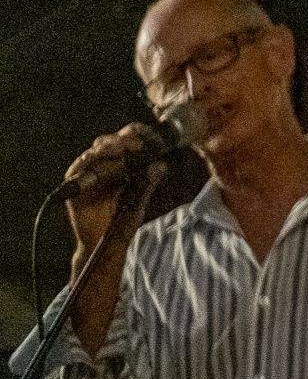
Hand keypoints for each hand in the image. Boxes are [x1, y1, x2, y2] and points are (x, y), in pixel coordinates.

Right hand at [62, 125, 169, 259]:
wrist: (104, 243)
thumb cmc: (123, 221)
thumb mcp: (138, 202)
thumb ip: (147, 183)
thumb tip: (161, 165)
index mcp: (123, 166)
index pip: (130, 142)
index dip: (140, 135)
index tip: (152, 136)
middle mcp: (105, 165)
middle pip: (112, 142)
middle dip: (125, 139)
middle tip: (137, 143)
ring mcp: (89, 173)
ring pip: (96, 151)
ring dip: (108, 147)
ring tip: (121, 148)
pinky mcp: (75, 184)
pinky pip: (78, 168)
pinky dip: (86, 161)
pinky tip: (95, 157)